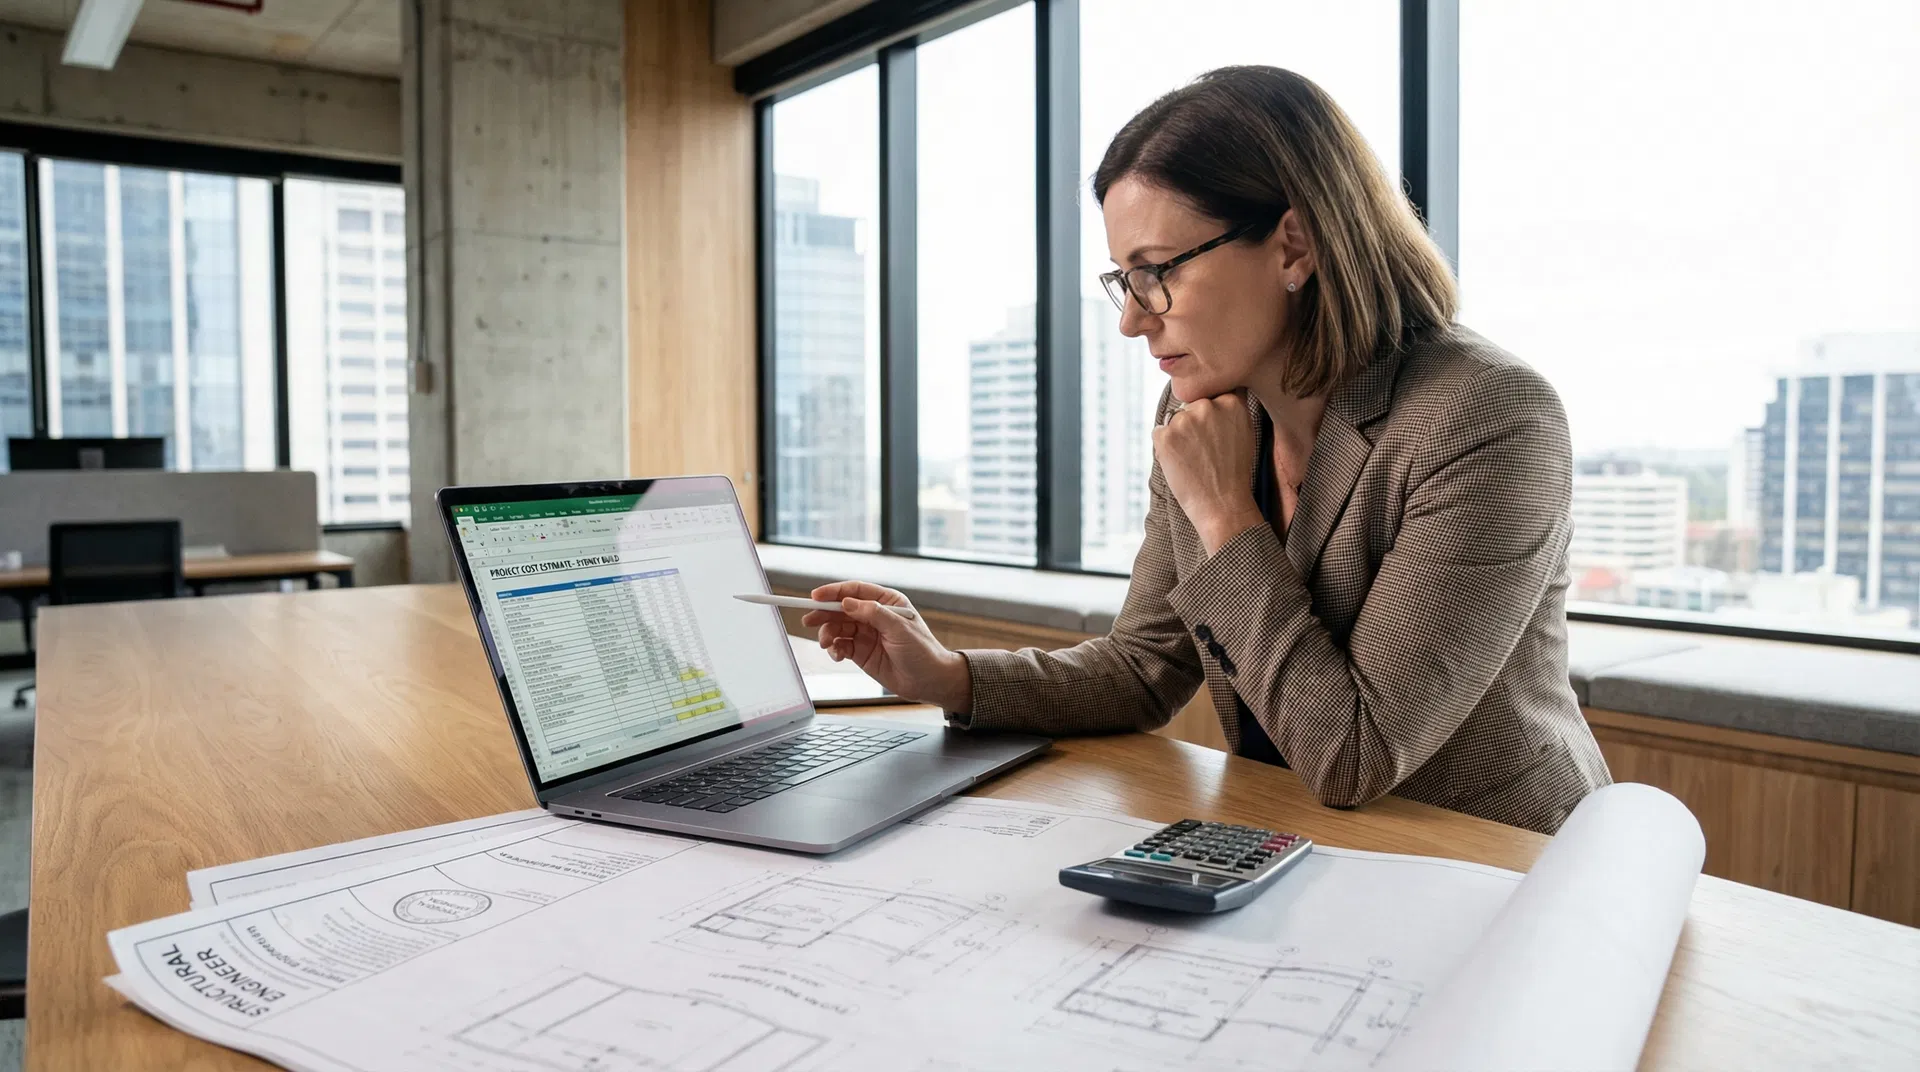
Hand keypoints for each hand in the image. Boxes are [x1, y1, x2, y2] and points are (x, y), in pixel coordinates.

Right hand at [799, 581, 972, 712]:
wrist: (929, 681)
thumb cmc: (922, 651)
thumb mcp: (899, 628)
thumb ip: (872, 613)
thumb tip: (847, 603)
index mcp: (887, 602)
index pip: (855, 591)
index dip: (834, 592)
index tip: (816, 597)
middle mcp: (874, 615)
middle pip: (842, 609)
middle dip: (824, 614)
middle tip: (809, 620)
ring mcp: (867, 634)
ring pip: (838, 628)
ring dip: (828, 634)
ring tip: (826, 643)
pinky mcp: (862, 652)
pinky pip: (841, 646)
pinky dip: (835, 649)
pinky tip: (837, 655)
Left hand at [1152, 392, 1264, 553]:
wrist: (1222, 505)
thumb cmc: (1234, 473)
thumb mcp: (1244, 432)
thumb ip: (1230, 409)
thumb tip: (1214, 394)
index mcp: (1230, 402)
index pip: (1212, 392)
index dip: (1210, 415)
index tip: (1216, 434)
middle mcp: (1207, 406)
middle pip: (1191, 405)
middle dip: (1193, 424)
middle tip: (1205, 451)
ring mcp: (1185, 420)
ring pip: (1174, 419)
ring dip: (1178, 435)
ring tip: (1194, 459)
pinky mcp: (1165, 435)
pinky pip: (1159, 432)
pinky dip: (1164, 447)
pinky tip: (1181, 463)